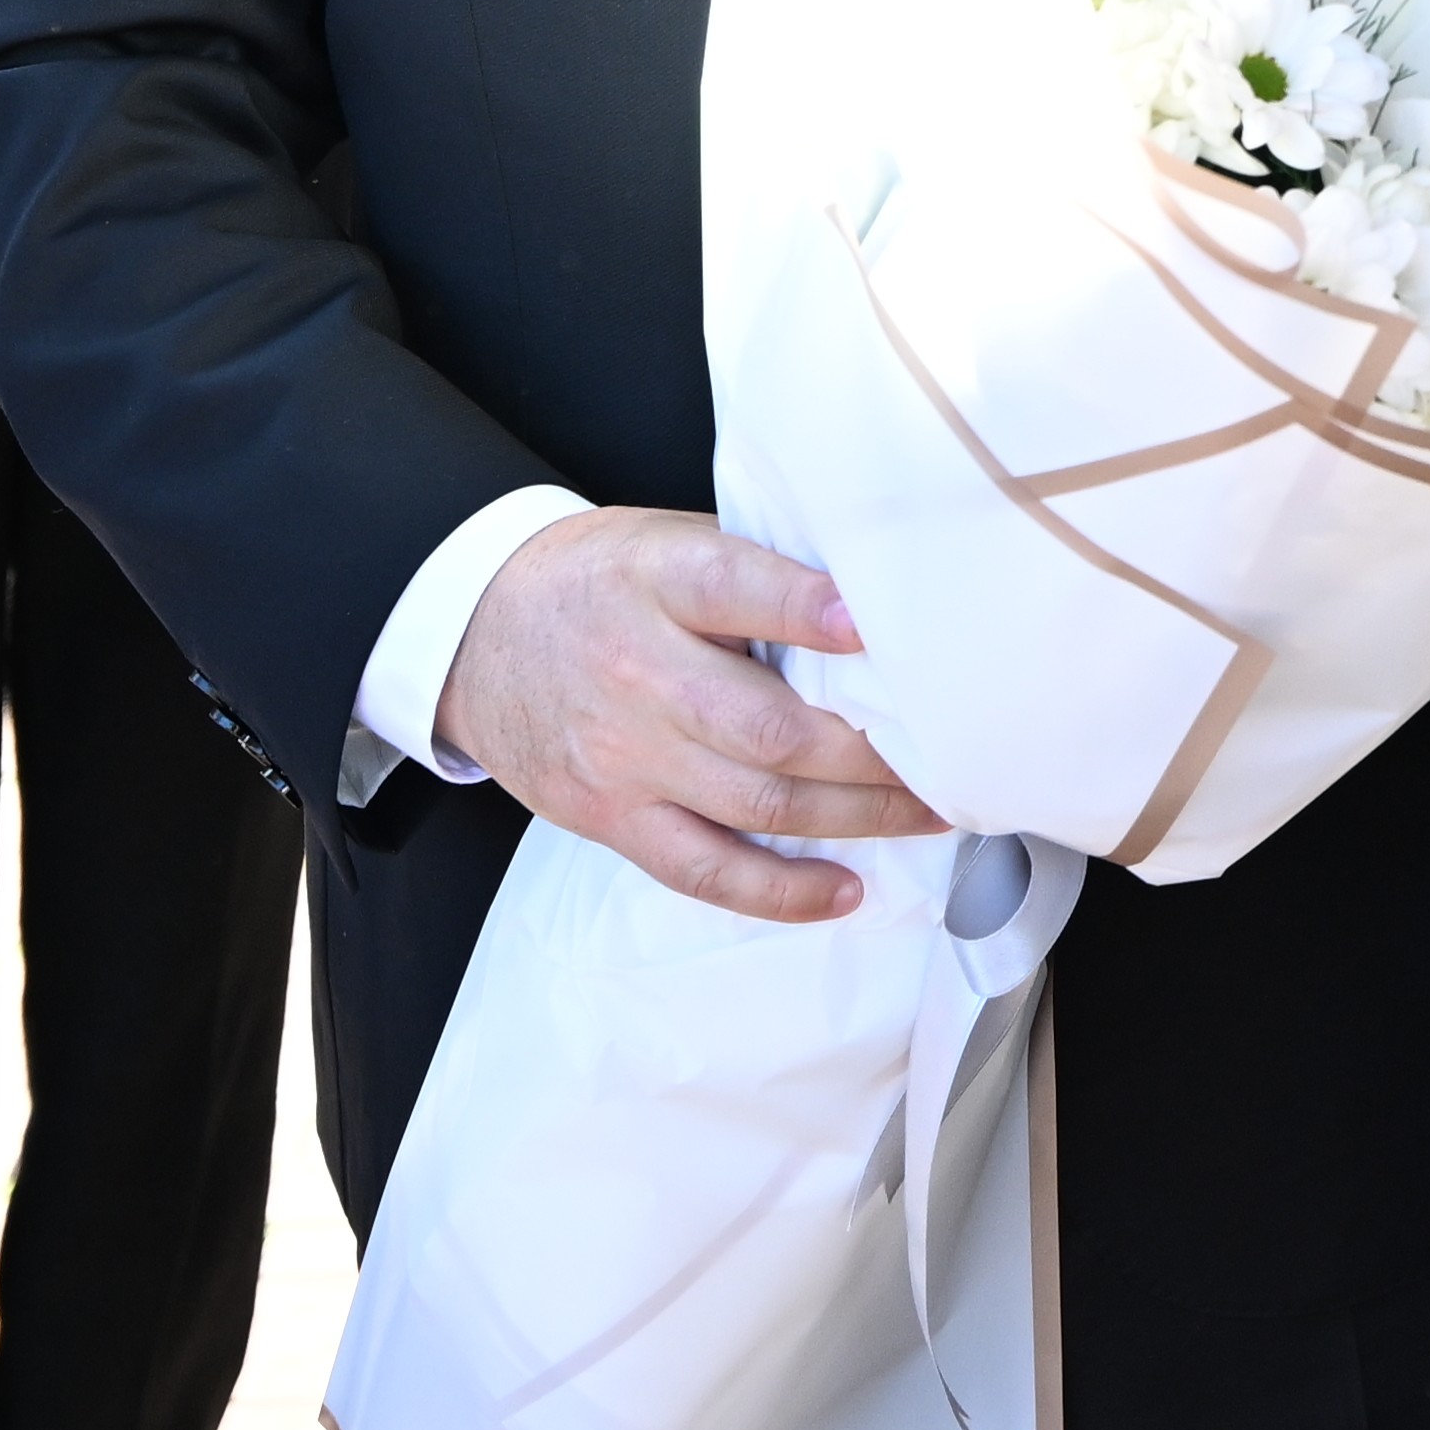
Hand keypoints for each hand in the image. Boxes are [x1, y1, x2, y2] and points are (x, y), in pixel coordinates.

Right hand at [437, 506, 944, 923]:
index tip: (879, 625)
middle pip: (774, 727)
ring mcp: (623, 756)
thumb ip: (752, 573)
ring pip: (759, 803)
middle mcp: (638, 670)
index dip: (812, 609)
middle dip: (879, 751)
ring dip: (861, 817)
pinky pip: (704, 870)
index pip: (736, 589)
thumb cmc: (596, 580)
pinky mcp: (610, 816)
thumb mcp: (665, 541)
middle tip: (956, 754)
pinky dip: (781, 889)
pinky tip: (846, 889)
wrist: (472, 629)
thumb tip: (874, 609)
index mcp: (656, 580)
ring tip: (932, 812)